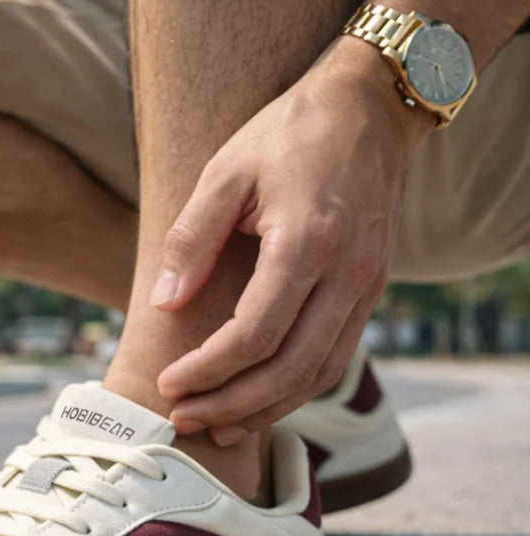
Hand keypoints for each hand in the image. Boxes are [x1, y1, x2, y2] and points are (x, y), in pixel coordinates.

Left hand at [152, 39, 433, 442]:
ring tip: (216, 426)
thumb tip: (164, 307)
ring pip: (319, 373)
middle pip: (290, 369)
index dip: (208, 370)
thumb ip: (191, 241)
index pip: (254, 334)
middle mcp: (348, 274)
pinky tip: (257, 398)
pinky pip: (334, 356)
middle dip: (232, 405)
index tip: (169, 384)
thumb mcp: (224, 172)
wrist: (369, 109)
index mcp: (307, 242)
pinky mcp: (371, 290)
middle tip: (184, 419)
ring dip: (266, 408)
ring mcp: (368, 285)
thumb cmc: (288, 133)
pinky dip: (295, 387)